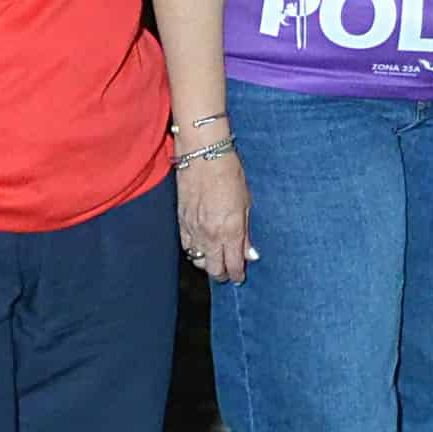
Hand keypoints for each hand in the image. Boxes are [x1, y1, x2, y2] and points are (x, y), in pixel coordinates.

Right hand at [178, 150, 255, 284]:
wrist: (203, 154)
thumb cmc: (230, 172)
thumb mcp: (247, 202)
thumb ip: (246, 232)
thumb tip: (251, 253)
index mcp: (231, 231)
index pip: (233, 265)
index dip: (237, 275)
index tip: (240, 277)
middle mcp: (211, 234)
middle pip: (214, 269)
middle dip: (222, 274)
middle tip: (228, 274)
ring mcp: (194, 229)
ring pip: (198, 260)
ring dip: (207, 263)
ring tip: (215, 261)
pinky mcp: (181, 221)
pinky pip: (186, 246)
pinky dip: (194, 250)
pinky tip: (201, 248)